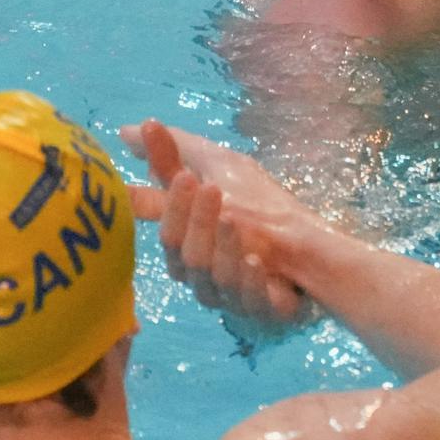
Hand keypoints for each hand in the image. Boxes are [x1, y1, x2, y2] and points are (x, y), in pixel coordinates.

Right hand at [119, 120, 315, 328]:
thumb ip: (170, 157)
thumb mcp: (216, 170)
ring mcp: (231, 297)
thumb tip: (126, 129)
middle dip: (197, 222)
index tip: (186, 176)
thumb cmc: (257, 207)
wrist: (312, 245)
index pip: (168, 232)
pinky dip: (249, 280)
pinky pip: (249, 302)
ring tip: (234, 219)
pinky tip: (256, 261)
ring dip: (223, 247)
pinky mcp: (262, 310)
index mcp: (186, 247)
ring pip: (215, 279)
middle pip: (186, 257)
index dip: (173, 207)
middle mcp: (202, 275)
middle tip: (211, 189)